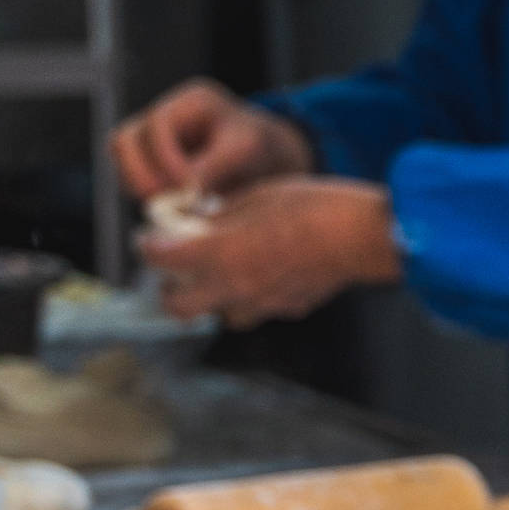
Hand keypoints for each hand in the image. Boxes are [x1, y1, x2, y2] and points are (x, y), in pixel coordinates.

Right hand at [111, 81, 310, 207]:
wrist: (262, 160)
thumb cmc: (257, 149)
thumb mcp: (244, 151)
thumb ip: (213, 166)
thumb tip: (181, 191)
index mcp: (192, 102)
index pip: (158, 124)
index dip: (165, 157)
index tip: (187, 187)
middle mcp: (164, 115)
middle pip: (124, 139)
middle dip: (140, 174)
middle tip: (164, 202)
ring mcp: (150, 139)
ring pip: (120, 160)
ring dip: (137, 186)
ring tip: (168, 207)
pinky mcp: (146, 162)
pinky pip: (128, 178)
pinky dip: (143, 194)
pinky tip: (170, 208)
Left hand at [140, 178, 400, 327]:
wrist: (361, 235)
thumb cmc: (313, 207)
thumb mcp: (257, 196)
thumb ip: (221, 214)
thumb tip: (201, 219)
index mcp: (218, 253)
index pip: (159, 257)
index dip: (147, 244)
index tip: (149, 236)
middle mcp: (232, 286)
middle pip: (176, 305)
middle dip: (170, 287)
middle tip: (176, 268)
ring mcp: (260, 303)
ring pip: (219, 313)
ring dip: (213, 296)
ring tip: (225, 272)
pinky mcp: (287, 309)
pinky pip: (258, 309)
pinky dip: (253, 296)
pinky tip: (267, 273)